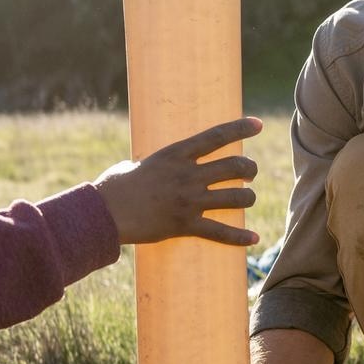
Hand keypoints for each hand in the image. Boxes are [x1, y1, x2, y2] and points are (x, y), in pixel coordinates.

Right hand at [96, 117, 262, 247]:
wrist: (104, 212)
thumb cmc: (114, 186)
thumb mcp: (137, 164)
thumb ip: (154, 165)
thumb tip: (148, 167)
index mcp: (176, 154)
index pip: (216, 136)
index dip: (240, 128)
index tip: (258, 125)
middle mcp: (188, 174)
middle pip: (235, 166)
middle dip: (249, 168)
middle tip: (250, 173)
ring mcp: (189, 200)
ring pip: (236, 197)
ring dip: (247, 197)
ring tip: (247, 198)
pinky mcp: (185, 225)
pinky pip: (221, 232)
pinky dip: (240, 237)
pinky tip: (254, 238)